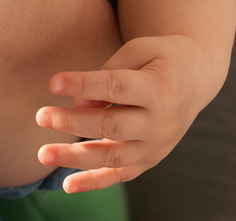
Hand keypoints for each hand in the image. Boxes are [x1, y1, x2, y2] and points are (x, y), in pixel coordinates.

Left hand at [36, 33, 221, 192]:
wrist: (195, 79)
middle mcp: (161, 122)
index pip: (117, 88)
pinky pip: (121, 175)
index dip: (84, 85)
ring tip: (43, 154)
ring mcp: (156, 145)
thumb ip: (109, 71)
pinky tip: (68, 185)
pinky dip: (94, 182)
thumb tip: (78, 104)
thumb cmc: (158, 59)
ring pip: (113, 156)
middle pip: (113, 126)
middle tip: (40, 116)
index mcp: (160, 88)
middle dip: (74, 123)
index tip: (53, 82)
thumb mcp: (139, 50)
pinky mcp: (149, 159)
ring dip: (75, 157)